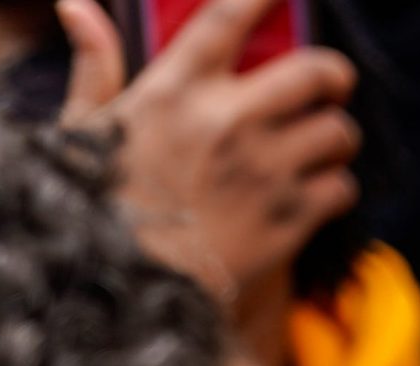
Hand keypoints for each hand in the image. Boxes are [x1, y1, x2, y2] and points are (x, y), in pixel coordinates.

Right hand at [56, 0, 359, 299]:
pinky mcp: (289, 218)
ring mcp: (266, 170)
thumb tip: (77, 6)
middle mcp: (229, 120)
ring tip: (319, 145)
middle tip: (330, 83)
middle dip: (333, 74)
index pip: (230, 17)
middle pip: (318, 72)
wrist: (123, 283)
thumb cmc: (99, 200)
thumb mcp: (85, 124)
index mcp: (176, 87)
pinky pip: (342, 187)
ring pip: (339, 132)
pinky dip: (335, 187)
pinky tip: (314, 192)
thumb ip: (95, 63)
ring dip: (335, 136)